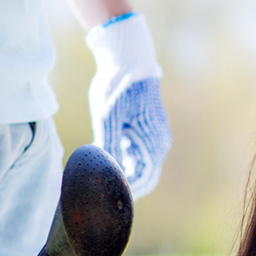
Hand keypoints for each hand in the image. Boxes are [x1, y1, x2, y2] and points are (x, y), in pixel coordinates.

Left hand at [87, 13, 172, 198]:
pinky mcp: (147, 129)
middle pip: (144, 176)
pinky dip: (123, 161)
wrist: (129, 60)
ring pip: (140, 166)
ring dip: (122, 173)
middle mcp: (159, 142)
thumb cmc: (119, 87)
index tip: (103, 196)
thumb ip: (108, 147)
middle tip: (98, 191)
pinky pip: (137, 154)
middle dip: (124, 186)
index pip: (144, 180)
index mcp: (153, 142)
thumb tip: (105, 173)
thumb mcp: (108, 117)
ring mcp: (154, 136)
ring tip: (97, 176)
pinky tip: (104, 159)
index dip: (125, 191)